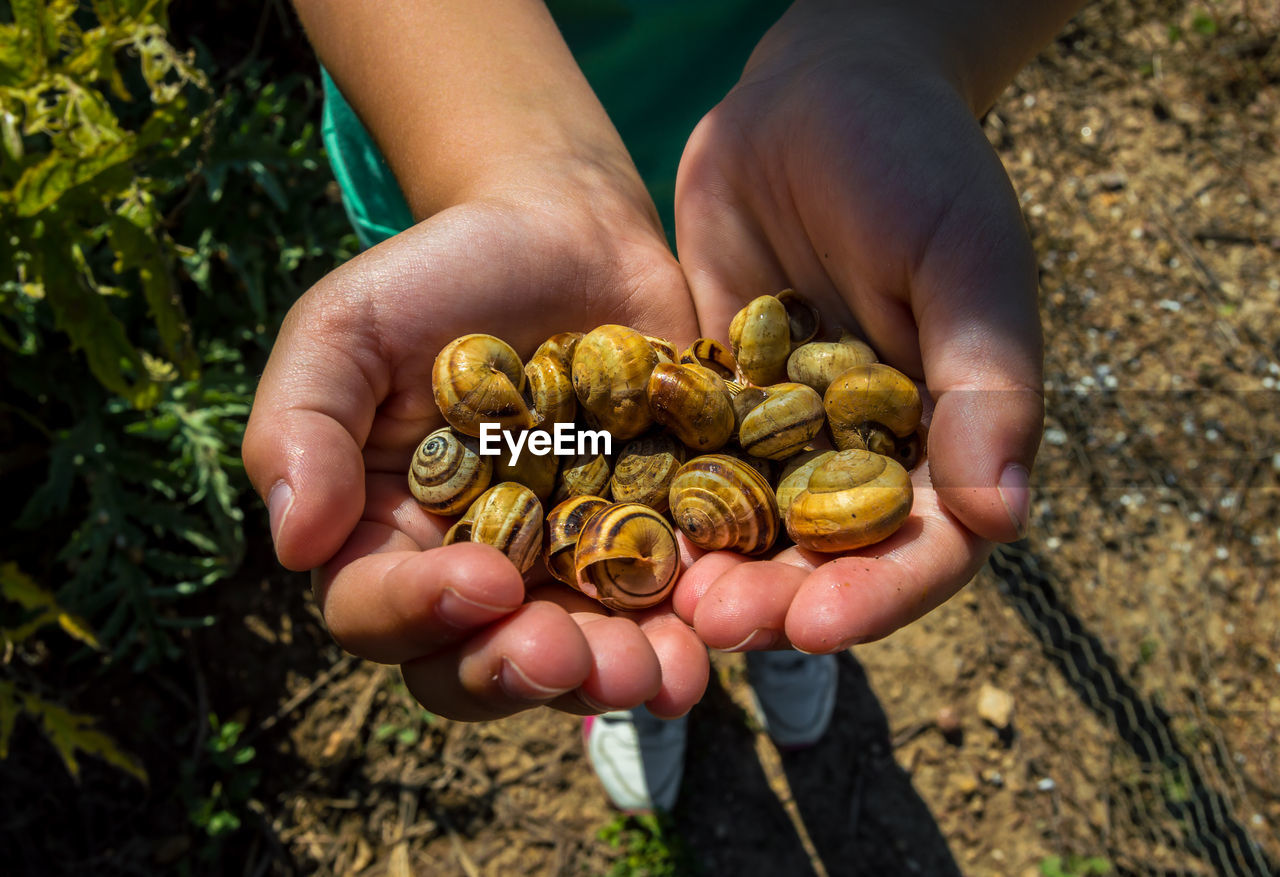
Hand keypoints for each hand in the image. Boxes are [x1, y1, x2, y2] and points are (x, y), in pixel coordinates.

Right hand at [243, 159, 708, 719]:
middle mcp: (478, 573)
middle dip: (525, 671)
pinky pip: (673, 603)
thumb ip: (301, 425)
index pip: (378, 610)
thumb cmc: (439, 278)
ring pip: (585, 653)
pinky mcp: (654, 540)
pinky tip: (720, 621)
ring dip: (619, 673)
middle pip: (483, 661)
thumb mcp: (346, 329)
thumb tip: (293, 544)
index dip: (421, 614)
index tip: (482, 580)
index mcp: (386, 537)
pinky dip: (696, 623)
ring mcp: (571, 566)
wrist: (564, 232)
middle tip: (571, 657)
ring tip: (659, 671)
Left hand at [671, 5, 1043, 652]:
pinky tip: (608, 527)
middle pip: (828, 558)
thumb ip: (985, 383)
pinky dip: (658, 501)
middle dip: (776, 598)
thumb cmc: (914, 160)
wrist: (814, 92)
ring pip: (750, 528)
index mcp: (948, 436)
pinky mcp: (715, 402)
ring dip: (711, 568)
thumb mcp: (963, 259)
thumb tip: (1001, 518)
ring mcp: (784, 433)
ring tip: (659, 594)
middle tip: (712, 621)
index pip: (927, 547)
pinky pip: (687, 465)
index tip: (817, 625)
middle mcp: (866, 451)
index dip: (877, 595)